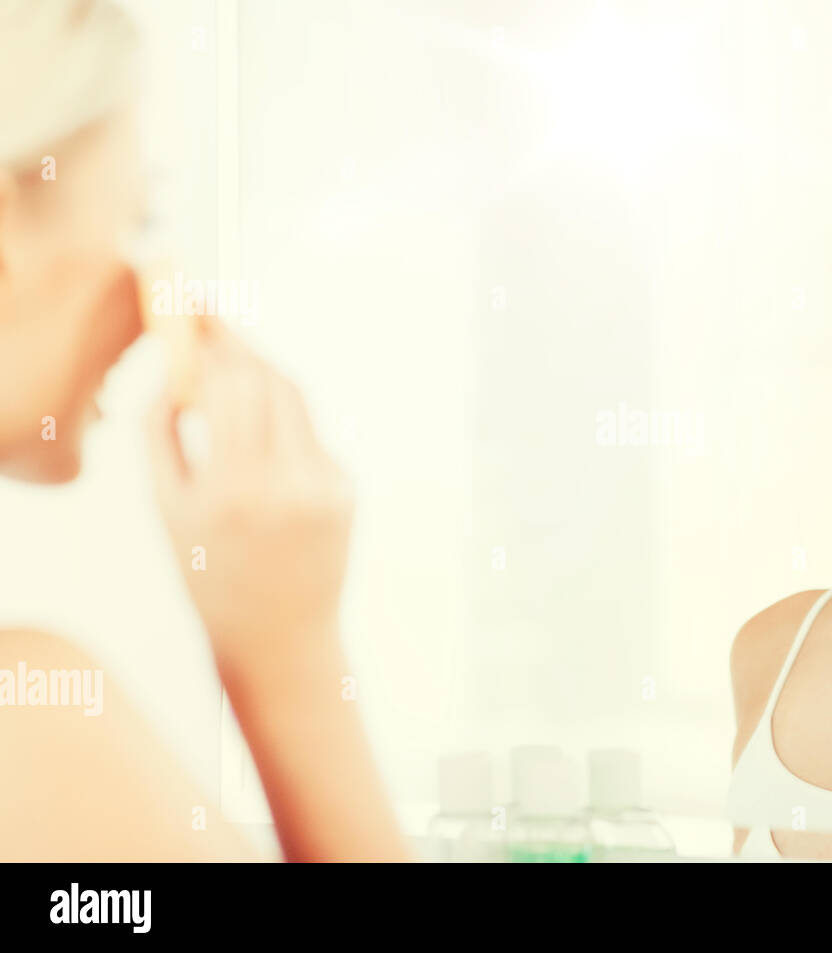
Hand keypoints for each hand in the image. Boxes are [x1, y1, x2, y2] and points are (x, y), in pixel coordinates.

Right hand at [146, 317, 354, 669]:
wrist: (279, 637)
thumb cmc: (210, 574)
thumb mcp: (169, 510)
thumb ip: (162, 436)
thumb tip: (171, 372)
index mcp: (235, 488)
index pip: (231, 384)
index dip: (212, 341)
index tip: (192, 313)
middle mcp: (289, 482)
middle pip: (269, 380)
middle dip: (239, 346)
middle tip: (210, 322)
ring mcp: (326, 485)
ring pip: (295, 401)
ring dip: (262, 374)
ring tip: (230, 363)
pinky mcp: (347, 490)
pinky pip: (308, 436)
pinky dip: (280, 421)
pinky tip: (258, 436)